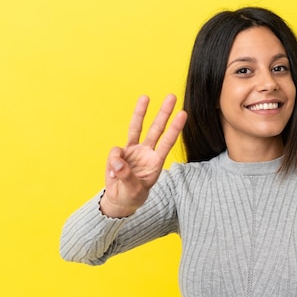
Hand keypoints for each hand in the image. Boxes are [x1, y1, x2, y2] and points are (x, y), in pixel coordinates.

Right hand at [100, 94, 187, 217]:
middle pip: (156, 129)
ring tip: (146, 97)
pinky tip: (113, 174)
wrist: (120, 199)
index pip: (167, 142)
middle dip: (164, 113)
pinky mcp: (120, 153)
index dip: (175, 128)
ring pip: (137, 128)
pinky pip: (115, 150)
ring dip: (141, 112)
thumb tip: (118, 162)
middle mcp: (146, 152)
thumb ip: (126, 176)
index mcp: (156, 162)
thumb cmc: (132, 195)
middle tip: (172, 97)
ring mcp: (133, 151)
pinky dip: (113, 161)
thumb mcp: (133, 190)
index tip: (183, 114)